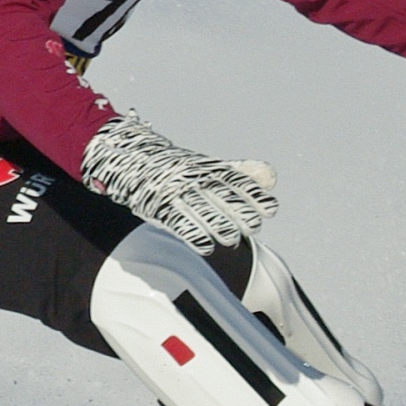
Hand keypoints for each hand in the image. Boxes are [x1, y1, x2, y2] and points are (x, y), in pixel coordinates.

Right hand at [82, 115, 277, 249]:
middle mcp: (193, 177)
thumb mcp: (211, 167)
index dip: (253, 195)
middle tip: (254, 226)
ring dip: (217, 224)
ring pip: (199, 208)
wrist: (133, 158)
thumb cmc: (179, 168)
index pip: (235, 181)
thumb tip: (272, 177)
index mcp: (208, 167)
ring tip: (233, 239)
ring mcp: (175, 191)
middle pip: (219, 195)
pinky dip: (192, 233)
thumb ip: (241, 173)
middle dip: (237, 211)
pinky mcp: (158, 205)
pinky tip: (206, 247)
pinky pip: (176, 220)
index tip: (270, 209)